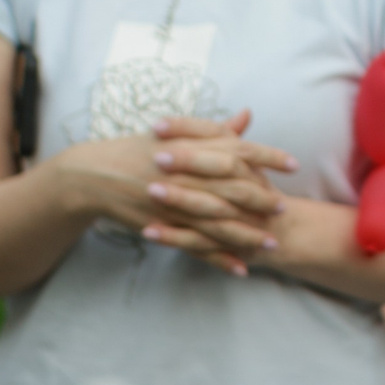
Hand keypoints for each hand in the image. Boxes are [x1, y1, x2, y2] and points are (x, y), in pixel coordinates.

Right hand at [50, 113, 291, 275]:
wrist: (92, 176)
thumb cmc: (137, 151)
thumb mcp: (174, 134)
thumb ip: (214, 130)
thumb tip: (246, 116)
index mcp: (189, 147)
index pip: (236, 149)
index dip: (266, 156)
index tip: (292, 163)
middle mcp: (183, 175)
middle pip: (230, 188)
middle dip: (260, 199)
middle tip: (283, 208)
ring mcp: (172, 203)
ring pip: (216, 222)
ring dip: (246, 235)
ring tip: (271, 244)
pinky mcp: (163, 227)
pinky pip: (195, 247)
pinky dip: (218, 259)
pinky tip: (240, 268)